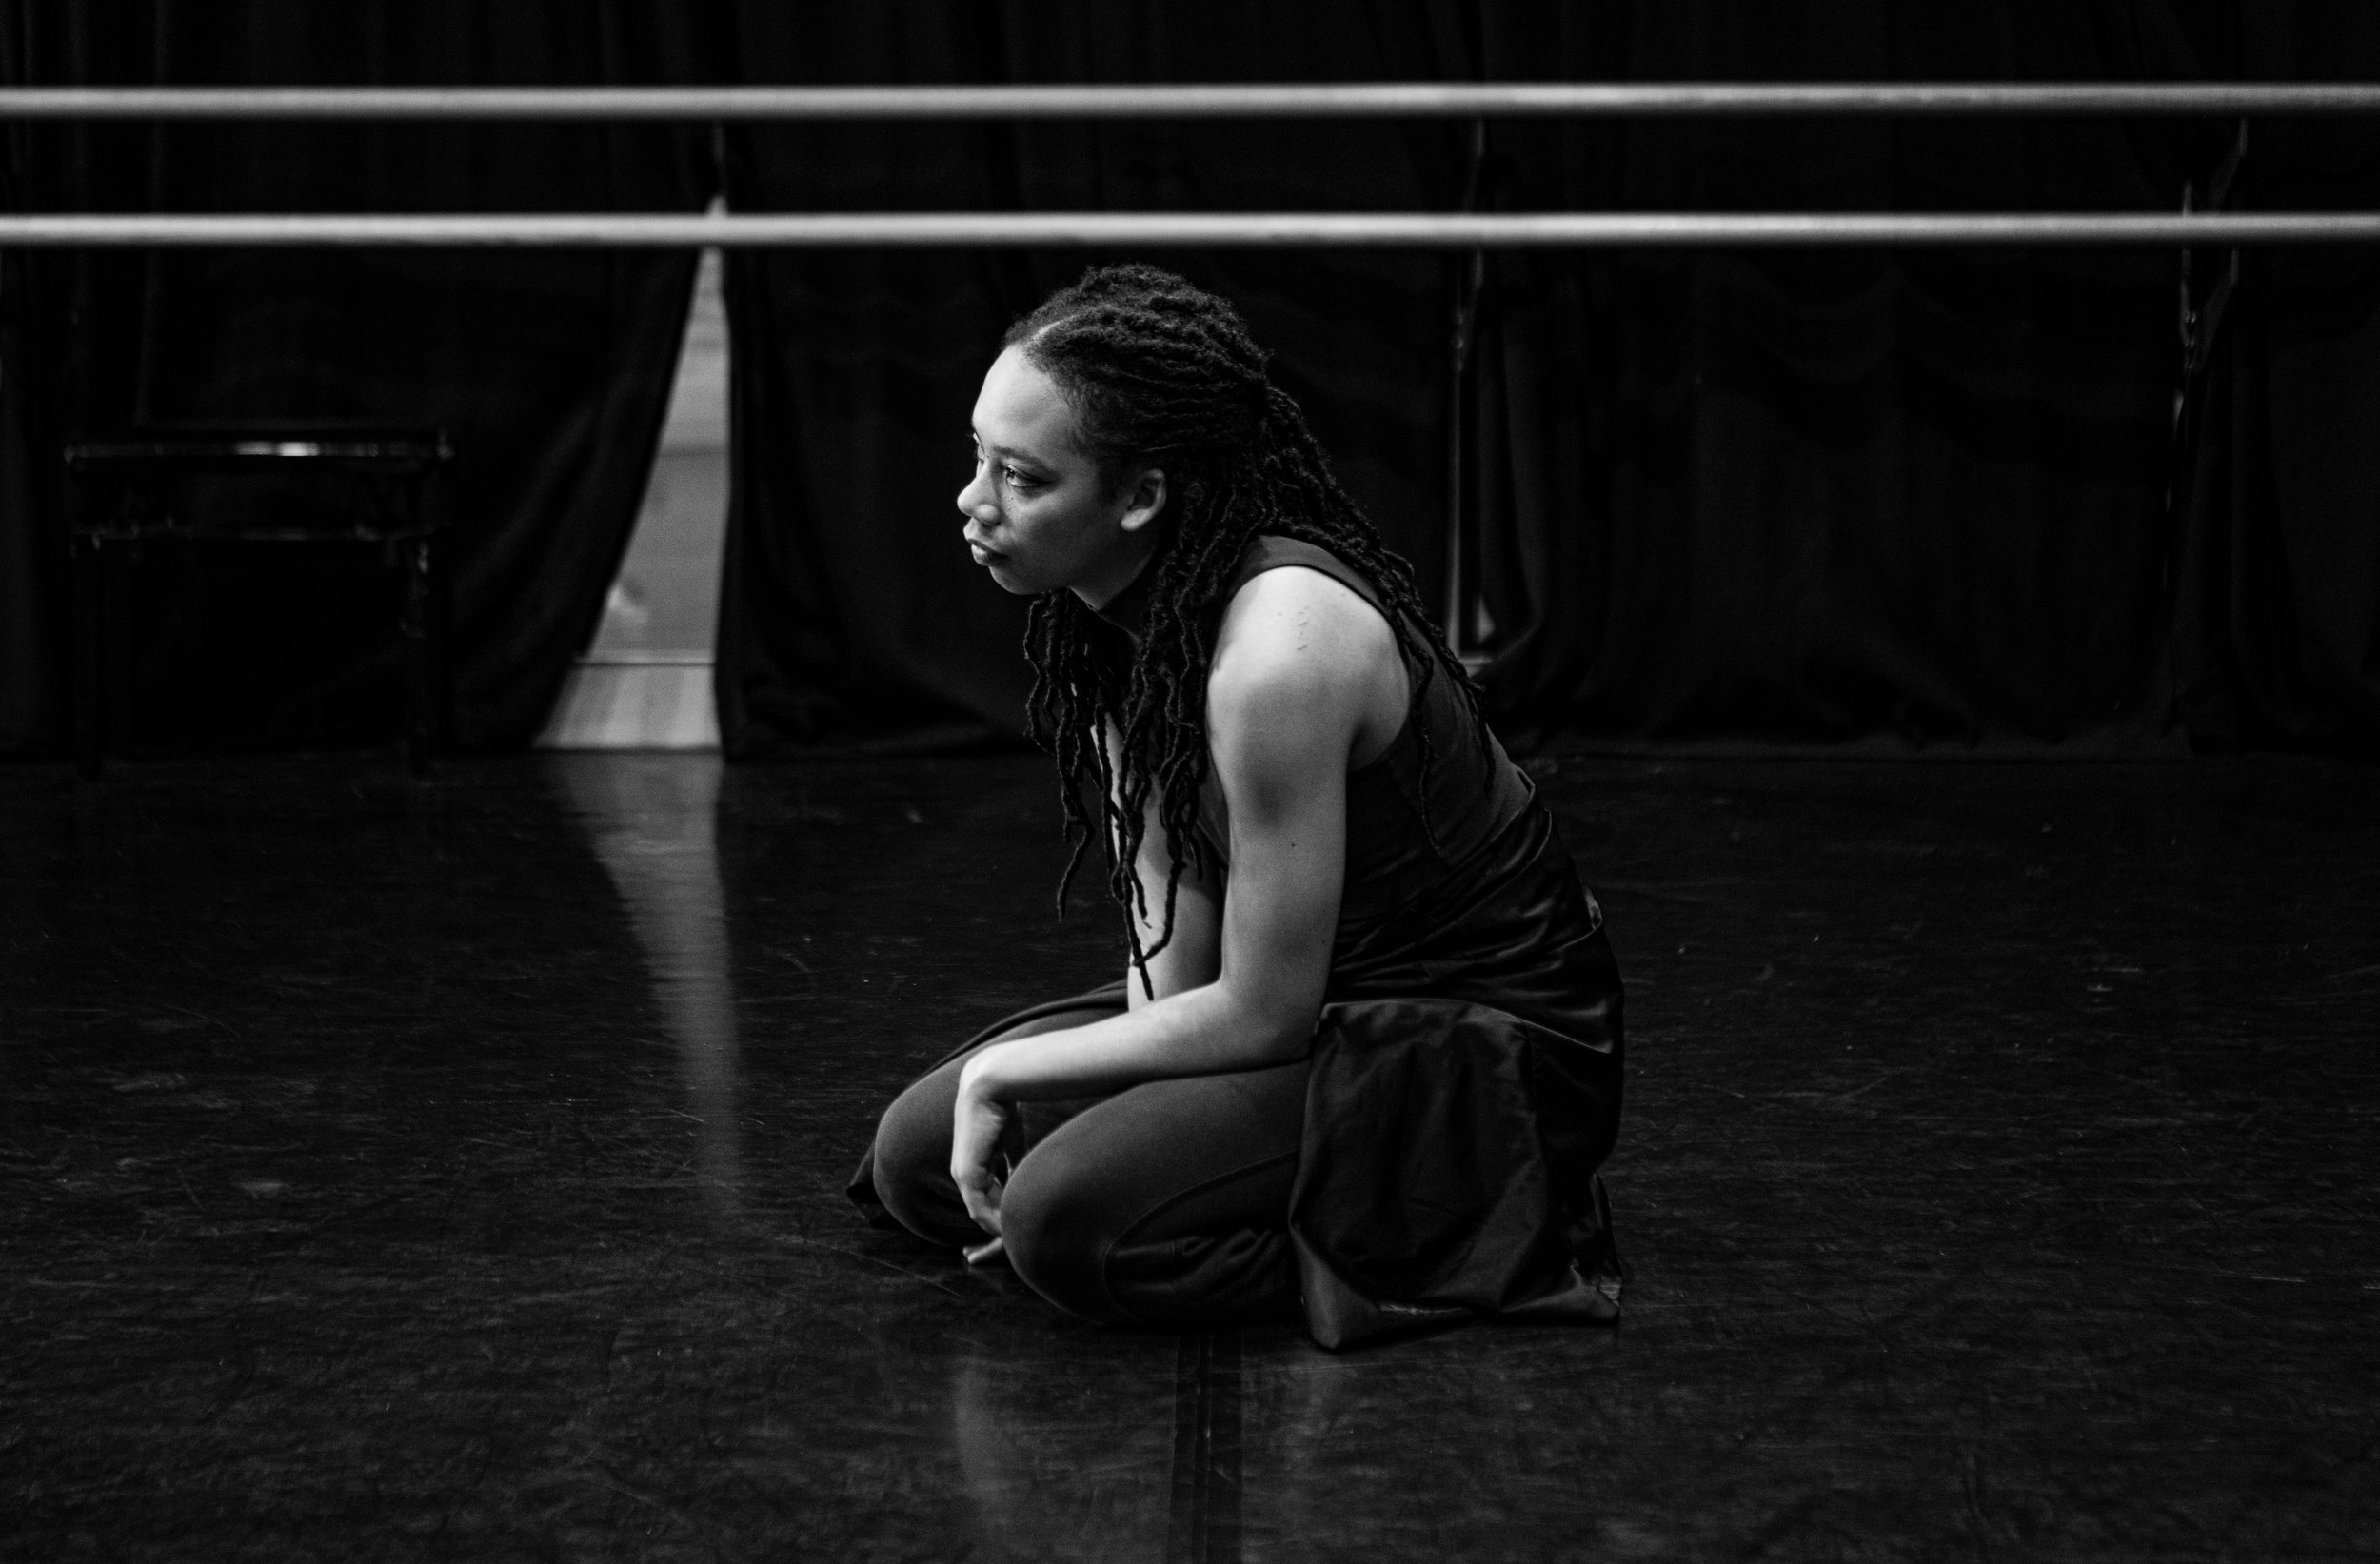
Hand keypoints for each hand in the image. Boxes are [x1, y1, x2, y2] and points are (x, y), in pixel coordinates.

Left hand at [951, 1051, 1011, 1238]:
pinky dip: (993, 1220)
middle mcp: (965, 1175)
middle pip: (981, 1214)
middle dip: (990, 1238)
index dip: (997, 1221)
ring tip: (1009, 1247)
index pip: (987, 1201)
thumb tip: (1026, 1178)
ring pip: (980, 1214)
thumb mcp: (1012, 1143)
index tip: (1006, 1237)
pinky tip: (1007, 1230)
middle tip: (983, 1259)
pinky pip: (979, 1206)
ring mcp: (964, 1175)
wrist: (989, 1087)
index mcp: (974, 1168)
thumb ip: (1015, 1162)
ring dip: (995, 1231)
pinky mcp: (967, 1173)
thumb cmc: (1003, 1111)